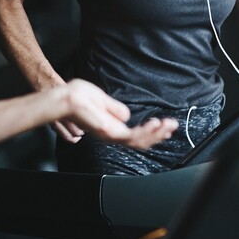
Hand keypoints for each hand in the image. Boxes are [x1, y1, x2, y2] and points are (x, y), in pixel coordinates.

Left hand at [56, 79, 178, 147]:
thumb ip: (115, 110)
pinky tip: (156, 124)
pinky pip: (132, 136)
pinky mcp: (108, 131)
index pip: (134, 135)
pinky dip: (146, 132)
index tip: (163, 123)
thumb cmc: (78, 96)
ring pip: (139, 141)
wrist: (66, 97)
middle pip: (140, 141)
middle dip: (158, 134)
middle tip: (172, 126)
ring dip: (156, 134)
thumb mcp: (102, 101)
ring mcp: (110, 134)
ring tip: (168, 125)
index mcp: (109, 128)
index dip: (150, 132)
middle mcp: (110, 134)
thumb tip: (126, 115)